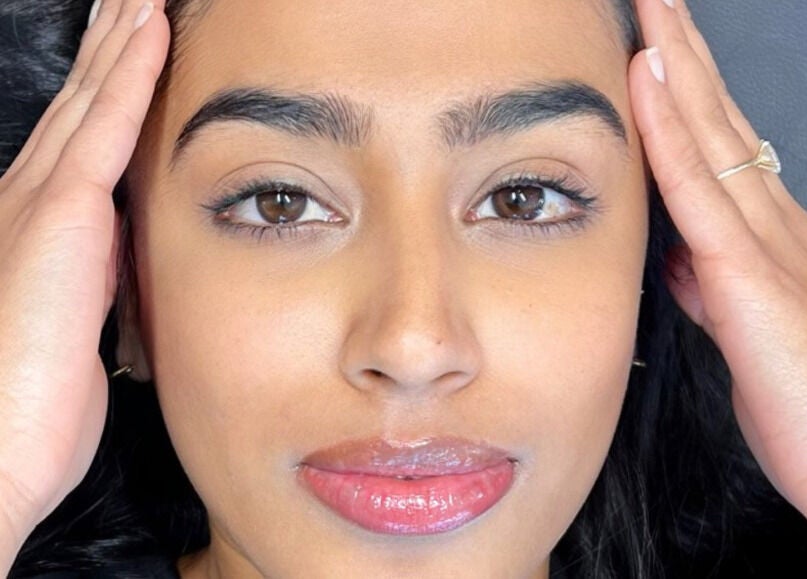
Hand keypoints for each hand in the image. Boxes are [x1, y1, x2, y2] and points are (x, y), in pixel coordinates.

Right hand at [0, 0, 167, 562]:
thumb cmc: (35, 402)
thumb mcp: (78, 329)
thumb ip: (99, 282)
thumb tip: (124, 262)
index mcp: (44, 229)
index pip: (84, 139)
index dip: (110, 87)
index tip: (137, 46)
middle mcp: (34, 199)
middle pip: (84, 104)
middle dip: (113, 46)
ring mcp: (42, 200)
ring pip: (93, 98)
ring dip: (123, 40)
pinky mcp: (60, 213)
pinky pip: (107, 124)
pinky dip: (132, 72)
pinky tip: (153, 28)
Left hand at [629, 0, 806, 514]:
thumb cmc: (800, 401)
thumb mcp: (740, 330)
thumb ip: (709, 284)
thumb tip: (678, 256)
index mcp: (764, 237)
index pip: (717, 147)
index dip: (685, 94)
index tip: (655, 48)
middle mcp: (771, 224)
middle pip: (717, 122)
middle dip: (683, 56)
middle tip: (654, 1)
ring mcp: (766, 243)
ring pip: (710, 135)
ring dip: (676, 66)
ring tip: (651, 9)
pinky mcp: (749, 277)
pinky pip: (698, 186)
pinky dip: (670, 128)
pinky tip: (651, 79)